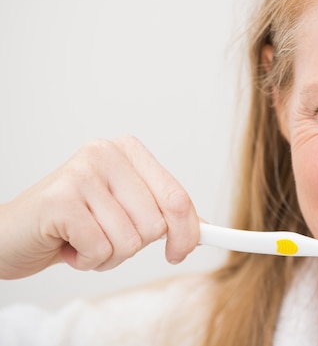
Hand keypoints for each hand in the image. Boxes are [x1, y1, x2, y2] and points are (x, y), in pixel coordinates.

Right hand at [0, 135, 198, 278]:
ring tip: (83, 239)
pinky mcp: (61, 199)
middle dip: (133, 244)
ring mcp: (82, 173)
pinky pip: (101, 249)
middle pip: (156, 223)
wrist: (12, 233)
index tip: (181, 251)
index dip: (187, 231)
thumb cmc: (72, 222)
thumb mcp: (125, 211)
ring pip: (130, 240)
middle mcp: (106, 154)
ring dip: (107, 255)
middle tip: (103, 236)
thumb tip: (204, 228)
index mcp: (129, 151)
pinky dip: (86, 260)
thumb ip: (164, 214)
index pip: (177, 196)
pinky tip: (68, 244)